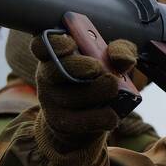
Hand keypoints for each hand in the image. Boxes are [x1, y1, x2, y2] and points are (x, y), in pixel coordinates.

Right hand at [29, 32, 138, 152]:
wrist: (94, 111)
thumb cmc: (102, 76)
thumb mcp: (114, 59)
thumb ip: (120, 51)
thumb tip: (123, 58)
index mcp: (55, 53)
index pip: (41, 45)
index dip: (53, 43)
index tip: (71, 43)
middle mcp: (47, 75)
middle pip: (53, 71)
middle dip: (76, 67)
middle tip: (97, 67)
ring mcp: (51, 100)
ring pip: (67, 97)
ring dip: (93, 92)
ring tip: (113, 88)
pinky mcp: (60, 122)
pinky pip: (76, 122)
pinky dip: (98, 118)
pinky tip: (113, 115)